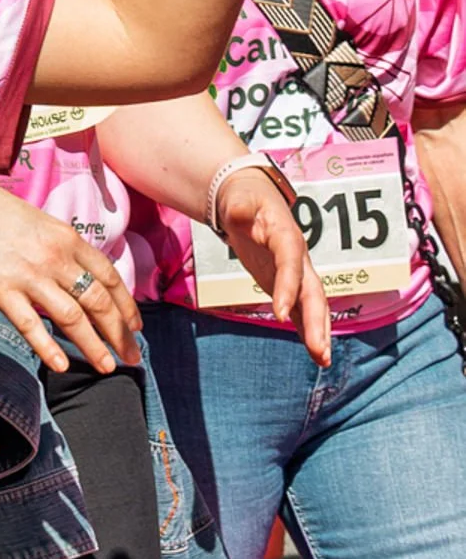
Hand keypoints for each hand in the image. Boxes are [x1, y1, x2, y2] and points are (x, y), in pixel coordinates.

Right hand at [0, 180, 138, 371]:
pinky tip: (62, 366)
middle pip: (98, 302)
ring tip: (107, 367)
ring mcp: (29, 276)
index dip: (126, 306)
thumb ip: (62, 247)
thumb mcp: (41, 222)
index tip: (135, 327)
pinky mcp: (1, 291)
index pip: (109, 278)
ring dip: (93, 346)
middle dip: (119, 334)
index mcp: (68, 240)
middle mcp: (56, 259)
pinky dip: (48, 347)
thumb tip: (80, 272)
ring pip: (72, 318)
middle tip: (132, 357)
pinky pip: (30, 324)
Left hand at [213, 168, 330, 365]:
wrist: (251, 199)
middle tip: (319, 351)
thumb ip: (238, 207)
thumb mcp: (238, 199)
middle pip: (312, 292)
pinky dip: (308, 329)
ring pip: (313, 305)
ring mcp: (297, 273)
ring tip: (323, 360)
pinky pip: (301, 309)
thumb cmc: (244, 198)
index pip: (290, 264)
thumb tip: (236, 212)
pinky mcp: (289, 283)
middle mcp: (299, 258)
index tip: (279, 314)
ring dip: (318, 332)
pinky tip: (315, 353)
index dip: (288, 287)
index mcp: (287, 236)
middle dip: (316, 322)